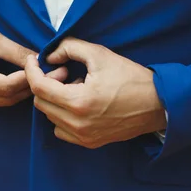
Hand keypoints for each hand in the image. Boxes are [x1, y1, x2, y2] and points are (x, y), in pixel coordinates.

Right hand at [0, 20, 67, 105]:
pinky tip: (29, 82)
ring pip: (6, 101)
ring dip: (25, 91)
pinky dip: (14, 92)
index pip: (8, 86)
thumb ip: (17, 52)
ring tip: (46, 78)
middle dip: (32, 86)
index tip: (47, 67)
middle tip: (56, 75)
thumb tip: (42, 61)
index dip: (30, 78)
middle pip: (9, 97)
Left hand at [26, 37, 166, 148]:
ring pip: (50, 117)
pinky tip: (79, 104)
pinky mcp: (89, 142)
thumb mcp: (100, 54)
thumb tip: (48, 56)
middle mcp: (78, 124)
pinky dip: (62, 115)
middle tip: (65, 72)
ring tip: (76, 87)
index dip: (32, 71)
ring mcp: (83, 136)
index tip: (34, 60)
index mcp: (79, 102)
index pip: (39, 87)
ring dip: (55, 100)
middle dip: (46, 84)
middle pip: (41, 103)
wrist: (158, 104)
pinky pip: (61, 130)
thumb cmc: (131, 78)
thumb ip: (69, 48)